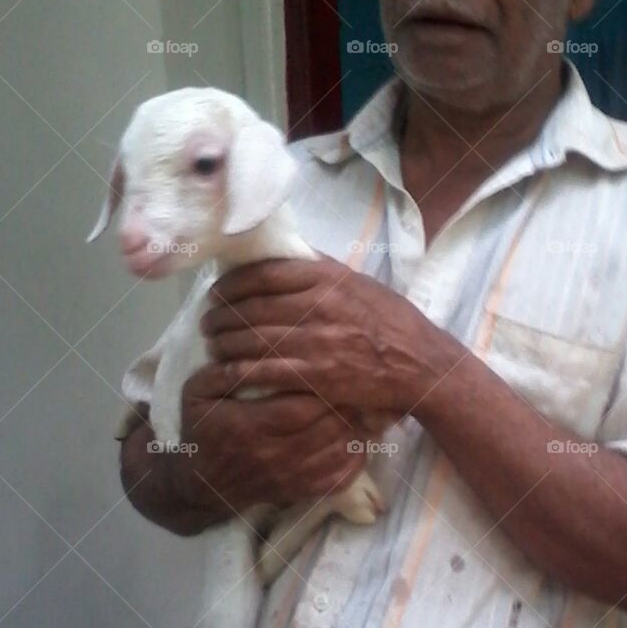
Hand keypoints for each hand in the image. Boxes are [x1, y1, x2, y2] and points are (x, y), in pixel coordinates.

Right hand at [170, 369, 370, 512]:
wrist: (202, 484)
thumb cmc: (202, 430)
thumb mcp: (196, 395)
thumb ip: (220, 372)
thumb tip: (242, 348)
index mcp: (249, 427)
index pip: (297, 407)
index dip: (323, 387)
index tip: (339, 365)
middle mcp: (274, 456)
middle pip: (326, 428)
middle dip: (348, 403)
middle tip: (364, 379)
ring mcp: (292, 477)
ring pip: (339, 451)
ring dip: (359, 426)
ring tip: (369, 401)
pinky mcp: (303, 491)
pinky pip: (341, 477)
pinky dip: (358, 455)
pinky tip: (363, 434)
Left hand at [198, 257, 460, 414]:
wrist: (420, 364)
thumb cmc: (390, 321)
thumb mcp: (358, 282)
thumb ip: (320, 269)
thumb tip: (285, 251)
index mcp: (326, 277)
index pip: (262, 273)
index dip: (230, 284)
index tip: (217, 291)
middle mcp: (317, 305)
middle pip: (250, 307)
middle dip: (219, 315)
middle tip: (206, 321)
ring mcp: (316, 341)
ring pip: (251, 339)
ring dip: (223, 343)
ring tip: (212, 345)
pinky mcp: (317, 376)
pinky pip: (263, 371)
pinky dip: (237, 371)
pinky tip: (225, 373)